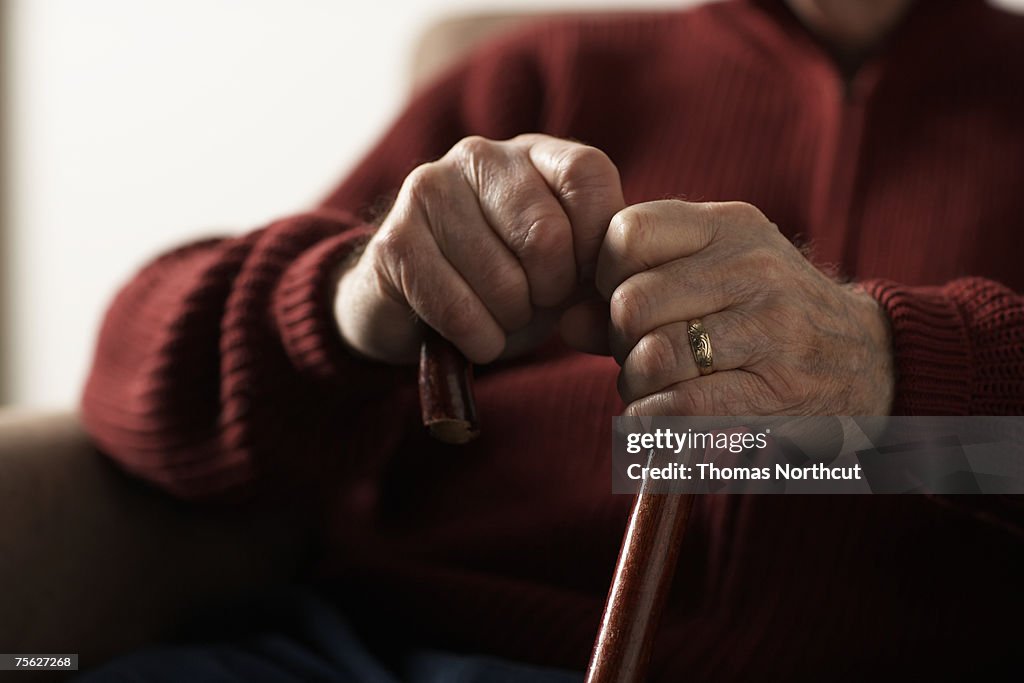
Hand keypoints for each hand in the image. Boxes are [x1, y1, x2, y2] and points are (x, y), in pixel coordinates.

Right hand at [335, 134, 623, 363]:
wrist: (415, 305)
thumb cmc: (507, 282)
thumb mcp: (566, 268)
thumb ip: (601, 266)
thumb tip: (616, 286)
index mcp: (535, 152)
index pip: (587, 176)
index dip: (595, 243)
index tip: (583, 279)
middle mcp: (480, 156)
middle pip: (546, 235)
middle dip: (551, 292)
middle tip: (535, 304)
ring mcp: (430, 190)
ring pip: (502, 280)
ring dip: (512, 321)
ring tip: (500, 315)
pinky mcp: (394, 240)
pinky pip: (457, 308)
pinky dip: (479, 339)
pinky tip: (475, 335)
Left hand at [591, 200, 893, 415]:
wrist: (866, 358)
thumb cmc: (764, 312)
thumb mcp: (712, 273)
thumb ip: (635, 285)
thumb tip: (568, 319)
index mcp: (729, 224)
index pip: (627, 231)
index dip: (603, 274)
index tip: (618, 299)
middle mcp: (752, 267)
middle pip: (631, 303)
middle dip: (618, 341)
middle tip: (636, 354)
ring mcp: (770, 329)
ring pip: (651, 357)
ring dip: (634, 385)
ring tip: (652, 386)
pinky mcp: (776, 392)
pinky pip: (679, 408)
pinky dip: (651, 421)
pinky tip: (658, 417)